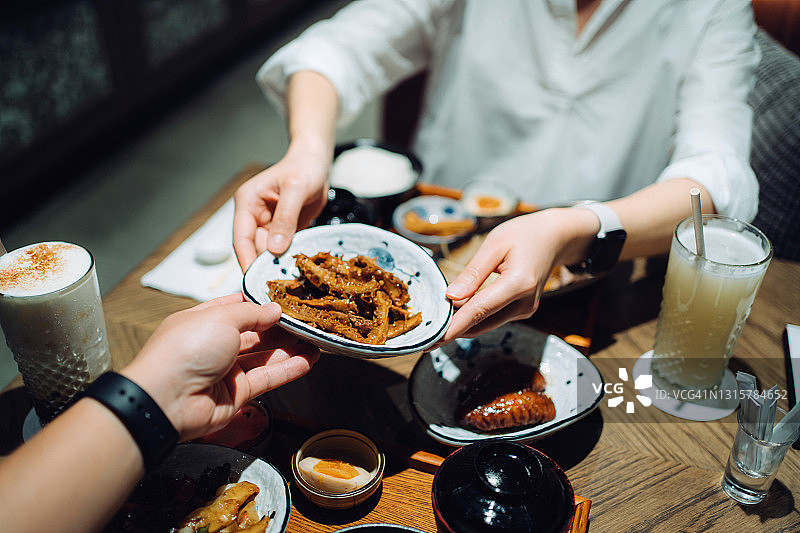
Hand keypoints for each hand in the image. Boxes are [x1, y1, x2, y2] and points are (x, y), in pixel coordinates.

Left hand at [122, 294, 318, 440]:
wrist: (167, 400)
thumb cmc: (183, 351)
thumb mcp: (221, 318)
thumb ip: (252, 313)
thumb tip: (274, 310)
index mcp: (202, 321)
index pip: (236, 308)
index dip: (261, 305)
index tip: (285, 301)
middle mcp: (213, 345)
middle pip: (254, 334)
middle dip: (280, 328)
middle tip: (306, 322)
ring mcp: (225, 370)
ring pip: (264, 357)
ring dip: (290, 350)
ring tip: (314, 342)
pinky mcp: (236, 393)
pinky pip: (267, 378)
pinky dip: (288, 370)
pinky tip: (307, 361)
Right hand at [233, 148, 330, 269]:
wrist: (316, 163)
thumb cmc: (303, 168)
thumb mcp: (295, 190)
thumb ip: (285, 218)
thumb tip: (275, 248)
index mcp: (248, 203)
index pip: (241, 238)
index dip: (246, 260)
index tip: (254, 280)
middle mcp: (254, 215)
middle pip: (254, 248)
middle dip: (264, 265)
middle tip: (277, 285)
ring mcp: (268, 224)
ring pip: (269, 251)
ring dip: (278, 263)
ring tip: (289, 278)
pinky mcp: (283, 230)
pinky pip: (283, 248)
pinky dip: (289, 257)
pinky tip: (297, 268)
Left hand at [437, 209, 595, 344]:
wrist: (555, 238)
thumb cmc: (524, 235)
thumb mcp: (494, 244)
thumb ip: (473, 273)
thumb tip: (451, 297)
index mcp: (519, 283)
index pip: (479, 310)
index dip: (454, 326)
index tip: (434, 338)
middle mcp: (524, 303)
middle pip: (481, 323)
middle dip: (453, 328)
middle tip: (427, 331)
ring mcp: (525, 310)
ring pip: (486, 324)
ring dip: (463, 323)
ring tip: (438, 319)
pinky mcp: (523, 311)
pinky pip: (493, 318)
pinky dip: (475, 317)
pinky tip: (458, 310)